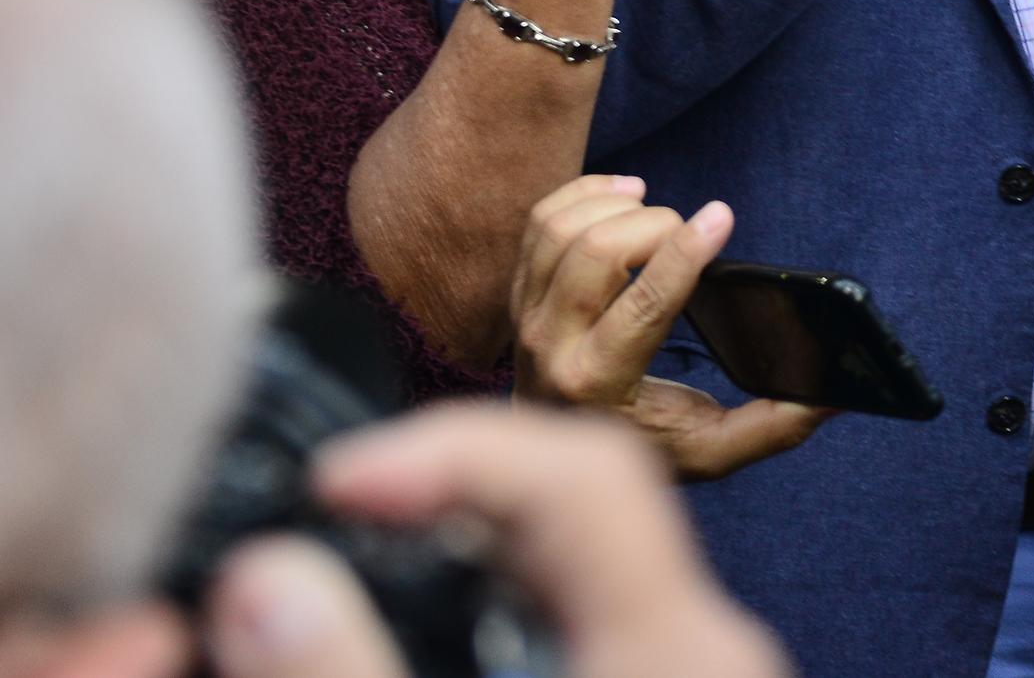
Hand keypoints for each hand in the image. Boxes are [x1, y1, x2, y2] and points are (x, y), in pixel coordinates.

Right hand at [200, 402, 791, 677]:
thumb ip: (354, 677)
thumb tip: (264, 584)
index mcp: (672, 648)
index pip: (583, 472)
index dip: (454, 446)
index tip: (338, 477)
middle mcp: (702, 646)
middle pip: (580, 500)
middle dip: (455, 480)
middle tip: (340, 501)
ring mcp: (692, 671)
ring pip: (578, 561)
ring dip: (472, 534)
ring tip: (363, 547)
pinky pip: (588, 616)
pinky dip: (501, 599)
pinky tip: (427, 618)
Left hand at [511, 174, 831, 482]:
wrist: (552, 454)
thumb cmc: (639, 444)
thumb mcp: (710, 450)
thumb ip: (771, 427)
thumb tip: (836, 397)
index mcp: (601, 384)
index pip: (643, 304)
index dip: (686, 252)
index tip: (722, 217)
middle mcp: (552, 349)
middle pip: (596, 252)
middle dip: (655, 224)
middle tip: (692, 230)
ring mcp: (526, 317)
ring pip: (562, 230)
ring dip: (617, 206)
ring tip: (656, 209)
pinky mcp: (518, 293)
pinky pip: (539, 221)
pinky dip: (583, 194)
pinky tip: (622, 197)